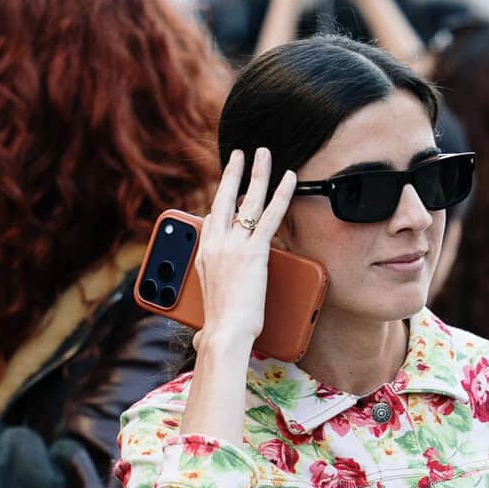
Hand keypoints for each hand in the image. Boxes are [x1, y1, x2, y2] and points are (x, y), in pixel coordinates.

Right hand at [193, 147, 298, 358]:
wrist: (224, 334)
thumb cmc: (217, 329)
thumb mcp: (205, 312)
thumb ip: (204, 311)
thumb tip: (198, 332)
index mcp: (202, 256)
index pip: (211, 220)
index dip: (221, 206)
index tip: (228, 194)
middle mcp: (215, 244)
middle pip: (224, 198)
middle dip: (233, 172)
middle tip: (241, 154)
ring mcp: (234, 245)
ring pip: (249, 201)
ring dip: (258, 173)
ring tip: (265, 153)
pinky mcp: (255, 251)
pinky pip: (271, 215)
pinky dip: (282, 193)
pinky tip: (290, 177)